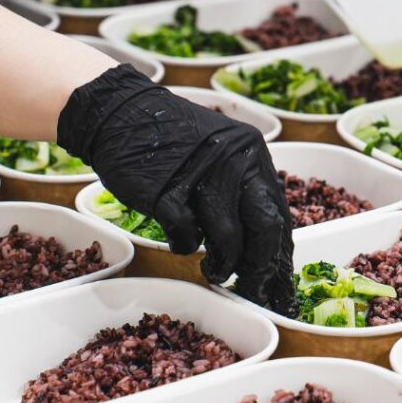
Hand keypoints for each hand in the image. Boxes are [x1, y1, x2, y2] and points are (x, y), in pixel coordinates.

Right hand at [57, 64, 295, 313]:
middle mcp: (234, 163)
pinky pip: (186, 236)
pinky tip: (180, 243)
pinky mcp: (166, 193)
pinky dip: (184, 247)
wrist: (122, 113)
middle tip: (253, 289)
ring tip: (214, 272)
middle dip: (262, 268)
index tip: (277, 283)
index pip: (278, 213)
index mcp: (251, 153)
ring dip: (223, 265)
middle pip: (264, 228)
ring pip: (229, 239)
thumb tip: (263, 243)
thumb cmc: (173, 139)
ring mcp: (200, 178)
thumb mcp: (220, 151)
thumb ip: (242, 187)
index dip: (279, 255)